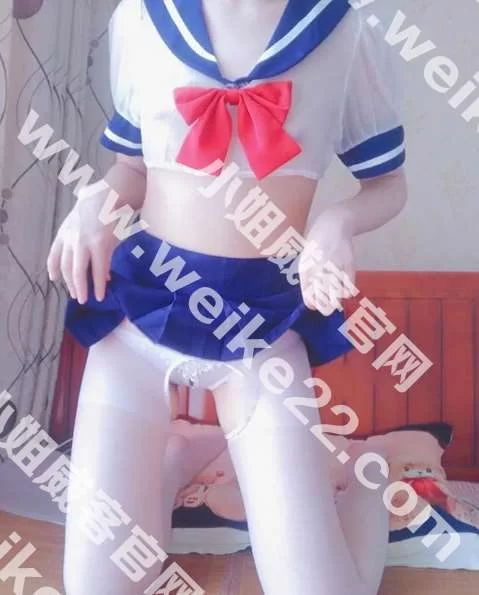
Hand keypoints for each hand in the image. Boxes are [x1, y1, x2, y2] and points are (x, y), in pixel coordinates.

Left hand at [47, 184, 119, 303]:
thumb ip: (86, 234)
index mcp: (66, 231)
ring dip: (83, 288)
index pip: (55, 254)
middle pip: (67, 267)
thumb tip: (94, 249)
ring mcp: (84, 242)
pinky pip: (99, 269)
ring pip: (79, 272)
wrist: (112, 192)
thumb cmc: (101, 202)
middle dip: (71, 284)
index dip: (53, 268)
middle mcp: (71, 238)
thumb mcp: (86, 220)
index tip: (54, 278)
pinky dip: (100, 284)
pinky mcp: (100, 244)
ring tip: (86, 299)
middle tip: (77, 296)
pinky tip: (101, 293)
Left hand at [298, 212, 357, 313]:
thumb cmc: (317, 245)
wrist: (333, 224)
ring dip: (337, 299)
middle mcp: (319, 269)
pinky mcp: (348, 263)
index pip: (308, 295)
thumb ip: (308, 279)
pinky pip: (349, 286)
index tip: (316, 305)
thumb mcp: (306, 260)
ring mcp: (334, 266)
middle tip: (328, 309)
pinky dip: (347, 291)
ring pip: (337, 295)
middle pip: (323, 298)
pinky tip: (344, 288)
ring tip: (336, 298)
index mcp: (306, 268)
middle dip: (326, 308)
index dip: (312, 303)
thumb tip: (312, 303)